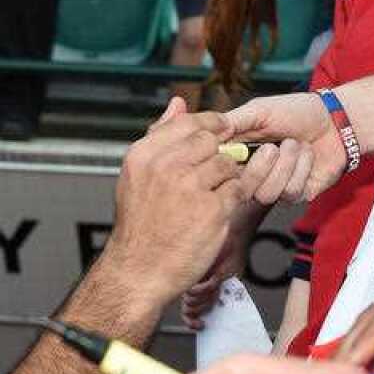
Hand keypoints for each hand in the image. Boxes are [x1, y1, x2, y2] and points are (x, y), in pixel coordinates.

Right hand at [107, 99, 278, 304]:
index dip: (210, 124)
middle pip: (212, 141)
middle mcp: (165, 167)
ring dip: (227, 179)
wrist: (139, 271)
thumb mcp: (137, 175)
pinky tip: (218, 210)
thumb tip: (177, 103)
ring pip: (228, 165)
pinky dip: (233, 198)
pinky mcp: (213, 210)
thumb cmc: (139, 225)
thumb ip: (159, 136)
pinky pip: (237, 189)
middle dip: (219, 154)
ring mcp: (190, 188)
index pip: (188, 122)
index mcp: (144, 155)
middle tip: (214, 173)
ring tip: (211, 196)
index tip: (220, 131)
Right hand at [225, 93, 344, 201]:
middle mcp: (254, 175)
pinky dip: (302, 168)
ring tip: (294, 144)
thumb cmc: (296, 111)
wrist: (334, 119)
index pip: (219, 172)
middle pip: (241, 190)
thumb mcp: (259, 110)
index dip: (223, 167)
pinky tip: (308, 154)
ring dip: (285, 165)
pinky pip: (291, 192)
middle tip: (272, 147)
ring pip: (266, 194)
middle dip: (258, 169)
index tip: (234, 152)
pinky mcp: (298, 194)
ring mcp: (276, 186)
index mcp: (239, 155)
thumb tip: (204, 132)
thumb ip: (232, 122)